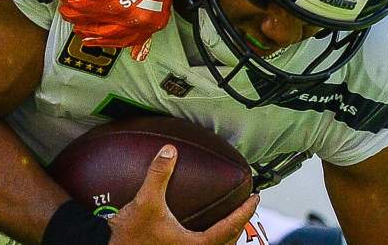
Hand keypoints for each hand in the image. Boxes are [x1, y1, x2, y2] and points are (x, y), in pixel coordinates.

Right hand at [56, 0, 176, 49]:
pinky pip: (78, 2)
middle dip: (86, 29)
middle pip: (102, 33)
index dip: (106, 39)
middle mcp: (134, 20)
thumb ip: (142, 10)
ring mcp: (117, 9)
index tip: (95, 38)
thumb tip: (127, 19)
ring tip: (67, 8)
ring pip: (85, 19)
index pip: (124, 40)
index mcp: (150, 21)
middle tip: (78, 25)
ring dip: (72, 13)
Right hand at [109, 145, 259, 244]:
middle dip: (239, 224)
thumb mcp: (145, 202)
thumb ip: (158, 175)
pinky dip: (210, 239)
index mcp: (198, 244)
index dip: (245, 211)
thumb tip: (169, 151)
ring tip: (228, 219)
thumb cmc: (132, 237)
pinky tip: (199, 230)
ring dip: (226, 234)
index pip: (231, 226)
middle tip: (246, 207)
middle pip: (229, 242)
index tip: (255, 198)